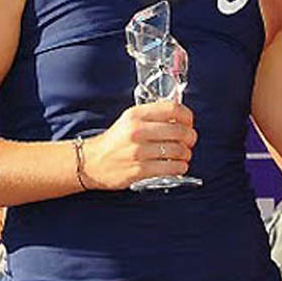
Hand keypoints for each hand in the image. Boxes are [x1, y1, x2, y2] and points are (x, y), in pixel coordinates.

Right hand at [81, 100, 196, 189]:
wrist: (91, 162)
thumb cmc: (114, 141)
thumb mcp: (129, 120)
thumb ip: (152, 116)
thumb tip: (180, 118)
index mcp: (136, 115)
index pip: (172, 109)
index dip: (187, 116)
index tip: (189, 123)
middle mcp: (137, 131)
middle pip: (179, 131)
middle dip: (190, 138)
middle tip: (190, 142)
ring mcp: (138, 152)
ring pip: (177, 151)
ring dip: (186, 154)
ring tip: (183, 156)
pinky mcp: (139, 171)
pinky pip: (170, 168)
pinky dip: (179, 168)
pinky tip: (177, 167)